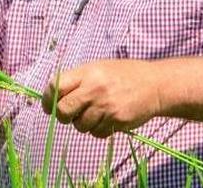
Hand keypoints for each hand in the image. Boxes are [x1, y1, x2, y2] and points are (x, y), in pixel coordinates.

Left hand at [41, 59, 163, 137]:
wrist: (154, 85)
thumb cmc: (122, 75)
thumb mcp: (98, 68)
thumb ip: (77, 80)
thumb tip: (53, 97)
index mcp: (87, 73)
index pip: (56, 87)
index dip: (47, 99)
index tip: (48, 106)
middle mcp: (95, 89)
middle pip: (63, 111)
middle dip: (62, 116)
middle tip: (70, 114)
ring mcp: (106, 106)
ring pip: (80, 126)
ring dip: (83, 124)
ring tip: (95, 113)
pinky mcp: (117, 121)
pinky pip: (97, 133)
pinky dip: (98, 130)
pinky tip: (107, 119)